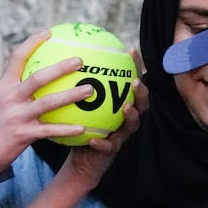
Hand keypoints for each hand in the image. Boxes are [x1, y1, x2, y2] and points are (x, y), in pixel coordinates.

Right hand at [0, 32, 98, 178]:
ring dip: (72, 95)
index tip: (48, 32)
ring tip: (90, 90)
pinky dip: (68, 129)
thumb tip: (33, 80)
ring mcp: (17, 116)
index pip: (17, 57)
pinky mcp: (24, 135)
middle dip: (61, 67)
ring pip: (49, 103)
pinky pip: (51, 131)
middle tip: (80, 60)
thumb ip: (13, 91)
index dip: (33, 42)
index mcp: (4, 87)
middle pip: (39, 78)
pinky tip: (84, 128)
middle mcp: (10, 98)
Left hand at [60, 57, 148, 187]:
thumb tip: (65, 56)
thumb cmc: (80, 124)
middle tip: (134, 81)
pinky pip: (109, 147)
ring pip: (132, 124)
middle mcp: (126, 118)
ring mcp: (121, 135)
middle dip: (141, 91)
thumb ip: (77, 84)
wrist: (81, 156)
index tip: (130, 50)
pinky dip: (102, 143)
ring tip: (126, 107)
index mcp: (120, 104)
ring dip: (131, 115)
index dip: (135, 67)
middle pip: (142, 103)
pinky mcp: (111, 151)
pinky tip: (93, 140)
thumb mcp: (78, 103)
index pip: (131, 82)